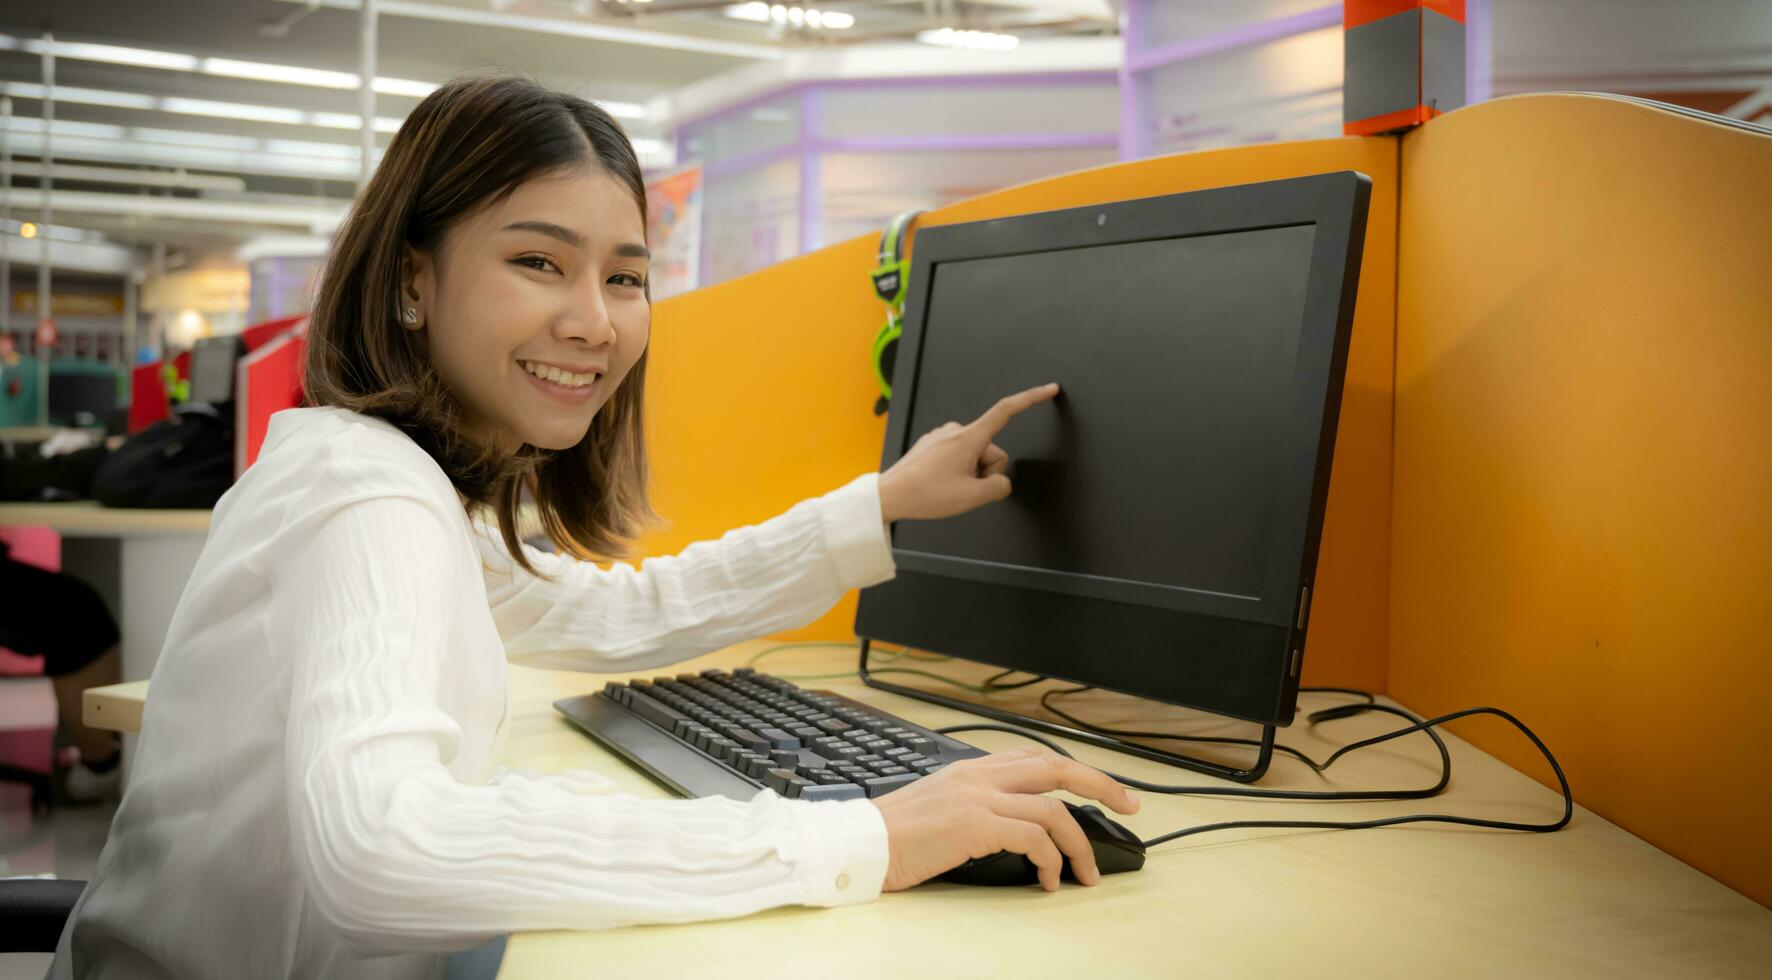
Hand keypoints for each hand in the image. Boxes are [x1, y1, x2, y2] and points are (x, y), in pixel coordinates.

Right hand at [870, 748, 1139, 891]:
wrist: (859, 844)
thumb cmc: (896, 835)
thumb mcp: (942, 807)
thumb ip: (980, 806)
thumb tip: (1021, 830)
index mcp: (973, 769)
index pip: (1039, 758)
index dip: (1079, 772)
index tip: (1107, 790)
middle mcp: (980, 775)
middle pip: (1058, 767)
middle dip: (1102, 786)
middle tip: (1130, 807)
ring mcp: (978, 796)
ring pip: (1053, 808)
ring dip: (1079, 843)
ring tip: (1085, 874)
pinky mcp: (974, 824)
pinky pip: (1033, 837)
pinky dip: (1051, 860)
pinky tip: (1049, 880)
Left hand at [877, 382, 1059, 522]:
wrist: (891, 495)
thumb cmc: (925, 494)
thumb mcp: (972, 498)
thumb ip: (999, 487)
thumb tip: (1000, 483)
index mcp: (968, 437)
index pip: (1006, 411)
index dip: (1031, 399)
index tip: (1049, 390)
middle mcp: (955, 430)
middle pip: (991, 451)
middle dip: (984, 472)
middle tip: (963, 488)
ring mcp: (943, 436)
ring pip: (975, 457)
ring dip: (969, 475)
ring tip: (947, 487)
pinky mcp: (933, 445)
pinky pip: (958, 458)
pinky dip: (956, 473)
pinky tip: (939, 483)